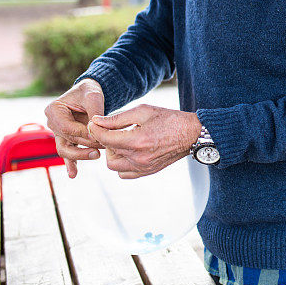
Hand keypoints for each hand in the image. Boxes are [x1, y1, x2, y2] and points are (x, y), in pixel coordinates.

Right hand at [44, 78, 105, 177]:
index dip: (84, 134)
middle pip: (66, 140)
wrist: (88, 93)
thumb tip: (95, 132)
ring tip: (96, 156)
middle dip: (85, 146)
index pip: (68, 128)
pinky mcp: (66, 139)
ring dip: (80, 156)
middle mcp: (52, 122)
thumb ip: (94, 113)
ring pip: (65, 149)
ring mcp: (58, 132)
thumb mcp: (93, 97)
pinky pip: (67, 153)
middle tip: (102, 149)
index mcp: (54, 110)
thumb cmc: (89, 92)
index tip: (100, 138)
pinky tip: (73, 174)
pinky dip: (70, 163)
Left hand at [87, 104, 201, 178]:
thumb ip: (117, 118)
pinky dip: (121, 163)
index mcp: (137, 140)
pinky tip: (128, 151)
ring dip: (112, 153)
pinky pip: (124, 173)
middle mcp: (139, 158)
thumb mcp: (143, 111)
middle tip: (112, 129)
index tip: (94, 122)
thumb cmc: (169, 119)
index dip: (95, 129)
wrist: (191, 134)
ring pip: (113, 166)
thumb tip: (97, 121)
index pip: (105, 138)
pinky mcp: (147, 172)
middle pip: (107, 152)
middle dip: (105, 139)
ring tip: (121, 141)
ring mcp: (143, 167)